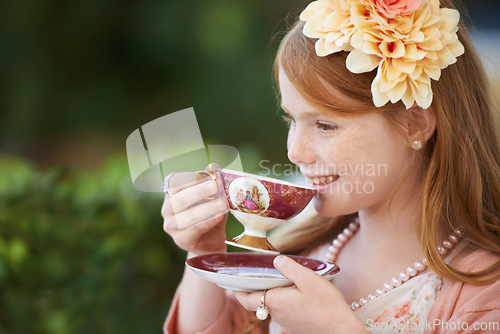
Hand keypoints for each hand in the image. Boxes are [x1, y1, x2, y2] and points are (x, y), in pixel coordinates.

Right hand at [162, 164, 228, 254]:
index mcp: (171, 193)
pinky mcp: (181, 240)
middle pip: (180, 198)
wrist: (211, 242)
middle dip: (199, 191)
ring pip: (188, 216)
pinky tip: (219, 217)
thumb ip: (211, 181)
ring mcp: (171, 226)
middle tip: (216, 186)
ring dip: (208, 208)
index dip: (191, 178)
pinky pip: (194, 230)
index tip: (208, 176)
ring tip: (224, 204)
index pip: (174, 182)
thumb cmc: (210, 214)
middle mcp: (167, 209)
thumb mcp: (213, 196)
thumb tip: (213, 165)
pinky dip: (208, 222)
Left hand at [234, 256, 368, 333]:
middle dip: (256, 287)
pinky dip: (284, 300)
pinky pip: (284, 311)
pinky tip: (297, 291)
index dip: (236, 289)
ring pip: (272, 305)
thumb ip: (290, 268)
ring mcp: (286, 323)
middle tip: (256, 272)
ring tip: (280, 277)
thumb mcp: (309, 279)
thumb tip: (277, 259)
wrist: (343, 332)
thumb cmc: (327, 306)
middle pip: (258, 300)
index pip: (245, 298)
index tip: (231, 279)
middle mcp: (276, 314)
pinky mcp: (297, 326)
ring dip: (272, 293)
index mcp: (275, 301)